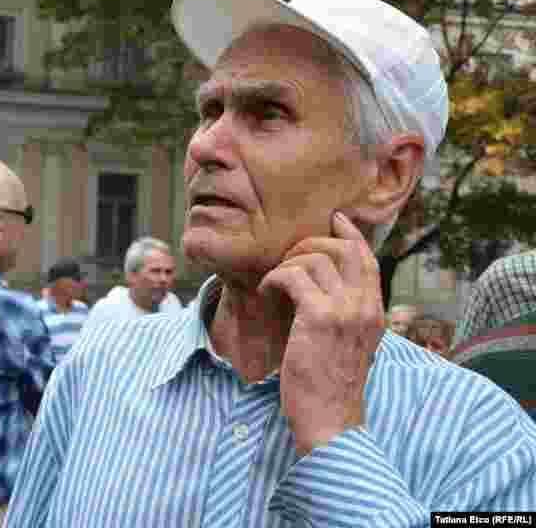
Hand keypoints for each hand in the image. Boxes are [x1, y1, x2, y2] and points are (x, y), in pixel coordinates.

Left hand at [259, 212, 384, 456]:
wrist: (330, 421)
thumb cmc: (330, 385)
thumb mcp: (347, 344)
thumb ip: (344, 315)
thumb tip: (322, 289)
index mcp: (375, 311)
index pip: (367, 258)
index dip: (349, 233)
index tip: (334, 218)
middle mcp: (365, 306)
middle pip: (342, 248)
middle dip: (309, 244)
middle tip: (287, 259)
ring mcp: (345, 310)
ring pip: (315, 258)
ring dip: (287, 262)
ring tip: (273, 282)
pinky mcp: (318, 317)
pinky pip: (292, 276)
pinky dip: (273, 279)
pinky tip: (265, 292)